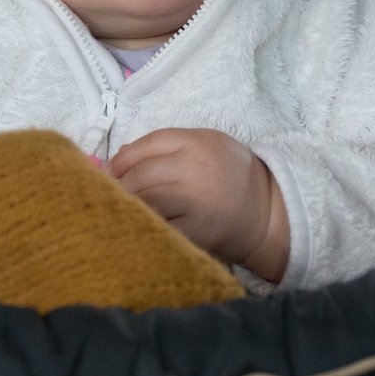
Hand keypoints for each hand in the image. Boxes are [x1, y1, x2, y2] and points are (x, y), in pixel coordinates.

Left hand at [107, 128, 289, 280]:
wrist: (267, 213)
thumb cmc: (232, 175)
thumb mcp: (207, 145)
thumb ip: (167, 147)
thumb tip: (119, 158)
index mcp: (199, 143)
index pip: (148, 145)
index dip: (122, 158)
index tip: (108, 170)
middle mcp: (196, 169)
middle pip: (141, 174)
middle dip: (119, 184)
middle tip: (106, 193)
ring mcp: (196, 202)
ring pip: (146, 201)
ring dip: (127, 206)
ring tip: (118, 209)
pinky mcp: (197, 232)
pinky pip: (159, 227)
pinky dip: (144, 226)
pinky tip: (138, 226)